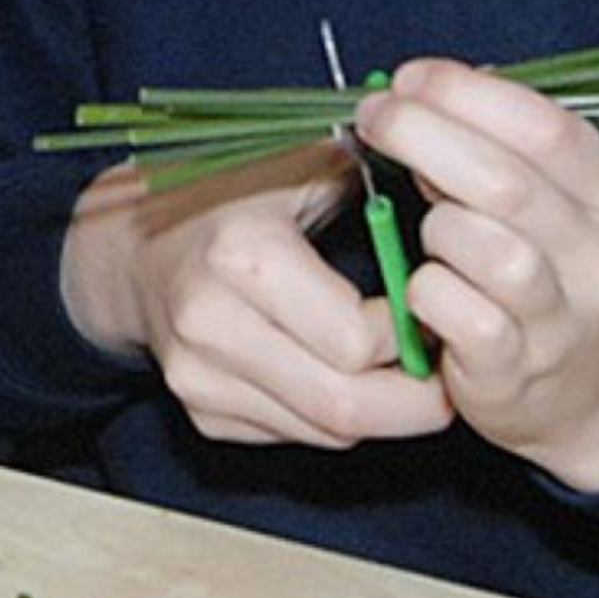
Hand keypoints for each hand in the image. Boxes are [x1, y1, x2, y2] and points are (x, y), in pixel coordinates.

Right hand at [60, 143, 451, 448]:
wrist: (137, 244)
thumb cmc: (236, 194)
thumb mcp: (303, 163)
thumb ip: (376, 180)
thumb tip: (462, 207)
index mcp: (243, 257)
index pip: (356, 341)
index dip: (412, 336)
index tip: (442, 316)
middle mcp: (212, 327)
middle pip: (343, 406)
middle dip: (415, 403)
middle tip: (455, 378)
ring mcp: (200, 379)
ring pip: (325, 432)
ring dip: (384, 415)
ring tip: (418, 375)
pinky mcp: (202, 412)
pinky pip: (296, 434)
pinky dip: (339, 417)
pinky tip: (359, 379)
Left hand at [357, 61, 598, 492]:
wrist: (597, 392)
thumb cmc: (559, 276)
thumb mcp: (562, 204)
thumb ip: (513, 146)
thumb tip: (438, 85)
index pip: (547, 128)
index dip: (466, 94)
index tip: (410, 78)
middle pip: (505, 182)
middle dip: (424, 135)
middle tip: (375, 117)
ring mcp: (562, 321)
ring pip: (482, 248)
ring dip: (436, 222)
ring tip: (428, 224)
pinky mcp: (515, 373)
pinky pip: (455, 314)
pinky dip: (426, 290)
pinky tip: (424, 287)